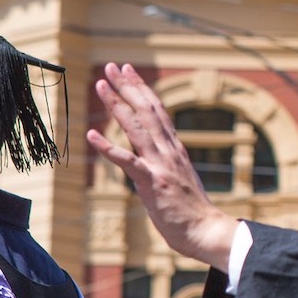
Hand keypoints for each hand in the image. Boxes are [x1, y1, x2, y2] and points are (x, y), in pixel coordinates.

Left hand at [86, 63, 236, 270]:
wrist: (206, 231)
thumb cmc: (192, 212)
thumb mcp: (179, 180)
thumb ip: (166, 165)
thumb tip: (154, 159)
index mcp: (175, 149)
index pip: (157, 110)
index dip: (141, 89)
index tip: (128, 71)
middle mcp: (169, 150)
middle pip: (147, 111)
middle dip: (128, 87)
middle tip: (112, 66)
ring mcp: (161, 165)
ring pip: (136, 127)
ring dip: (117, 104)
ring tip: (100, 85)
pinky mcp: (152, 183)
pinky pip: (127, 161)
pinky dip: (109, 147)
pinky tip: (92, 134)